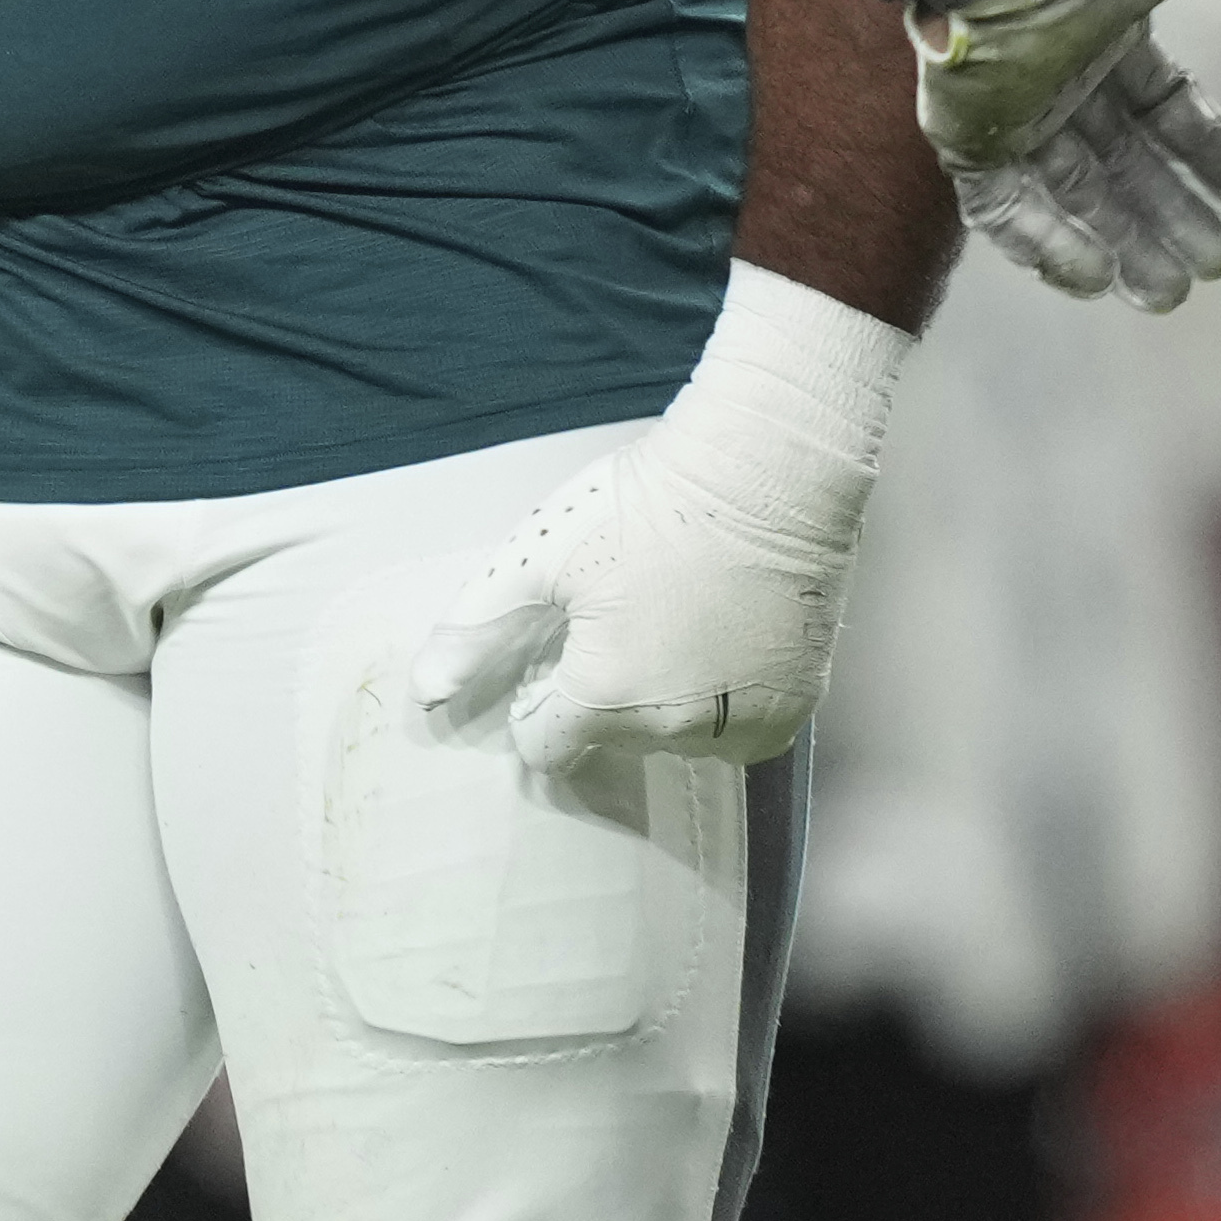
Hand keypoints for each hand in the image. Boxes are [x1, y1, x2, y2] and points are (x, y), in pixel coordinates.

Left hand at [409, 270, 906, 774]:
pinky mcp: (797, 707)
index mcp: (604, 698)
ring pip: (679, 734)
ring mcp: (743, 725)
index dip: (540, 703)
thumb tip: (424, 691)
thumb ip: (477, 628)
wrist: (767, 474)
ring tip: (675, 614)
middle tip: (624, 611)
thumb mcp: (541, 555)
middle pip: (615, 736)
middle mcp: (674, 730)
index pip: (547, 746)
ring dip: (669, 696)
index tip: (555, 658)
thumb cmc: (645, 506)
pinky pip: (741, 727)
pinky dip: (726, 695)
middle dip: (607, 689)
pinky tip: (721, 633)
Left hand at [908, 0, 1220, 306]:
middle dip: (1167, 216)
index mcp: (1105, 30)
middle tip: (1213, 266)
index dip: (1203, 152)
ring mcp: (1007, 107)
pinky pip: (998, 207)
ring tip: (1167, 293)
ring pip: (1068, 194)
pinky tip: (1094, 278)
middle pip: (1119, 163)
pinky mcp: (964, 136)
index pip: (1159, 105)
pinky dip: (1043, 245)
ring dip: (1119, 244)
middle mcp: (1057, 73)